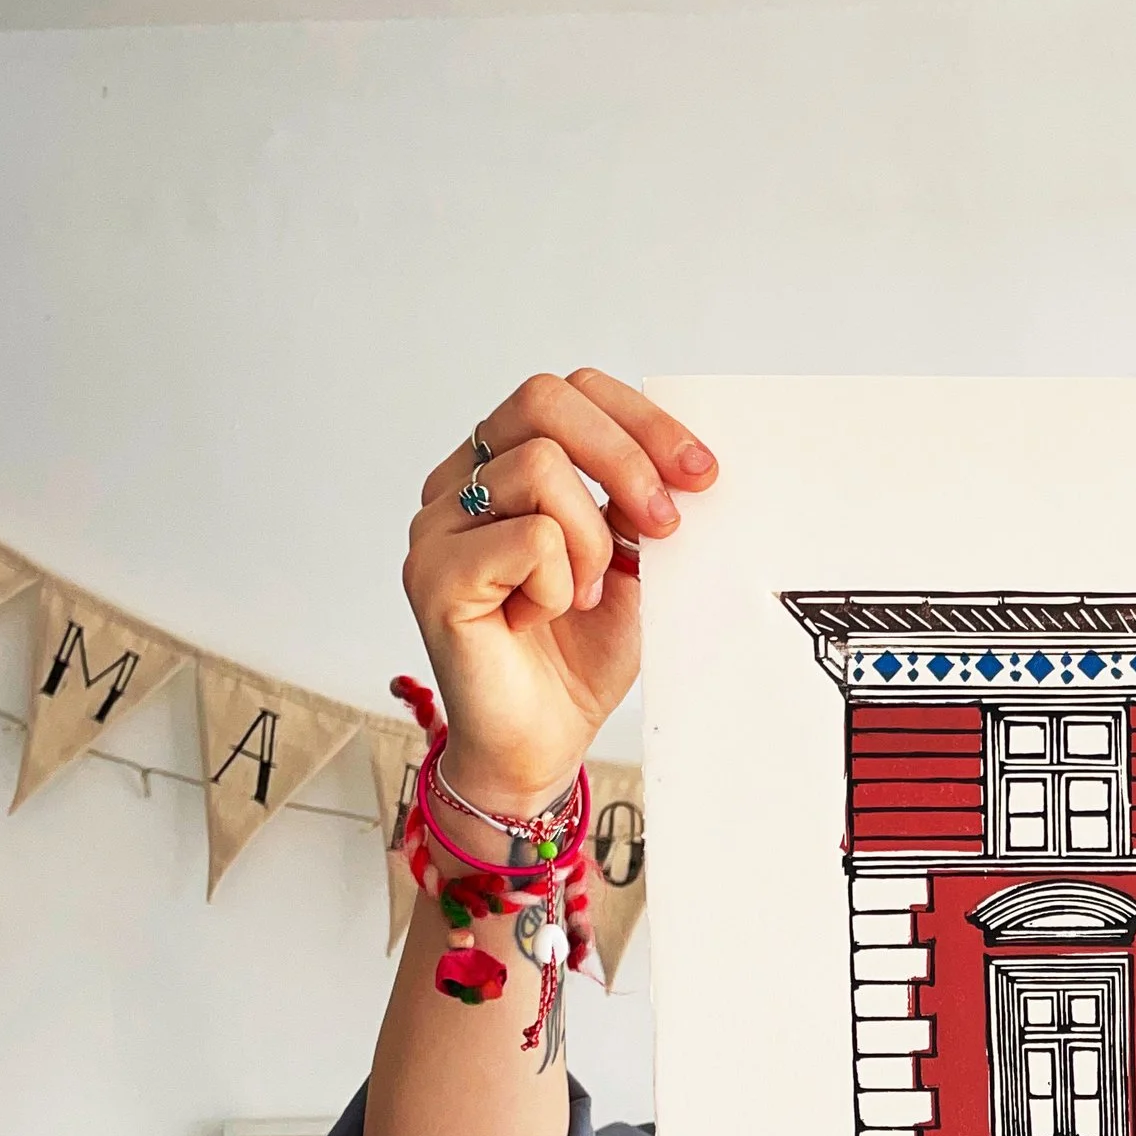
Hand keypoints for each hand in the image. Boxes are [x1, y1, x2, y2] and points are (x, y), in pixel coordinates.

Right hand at [403, 370, 716, 813]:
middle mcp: (458, 483)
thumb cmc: (579, 656)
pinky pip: (528, 538)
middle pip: (544, 401)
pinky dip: (558, 582)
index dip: (640, 420)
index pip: (567, 392)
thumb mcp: (631, 564)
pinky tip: (541, 617)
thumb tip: (684, 461)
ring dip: (591, 540)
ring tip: (583, 595)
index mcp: (501, 465)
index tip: (700, 474)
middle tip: (664, 525)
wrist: (541, 742)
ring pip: (541, 469)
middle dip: (626, 458)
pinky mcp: (435, 573)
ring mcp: (437, 525)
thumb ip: (640, 504)